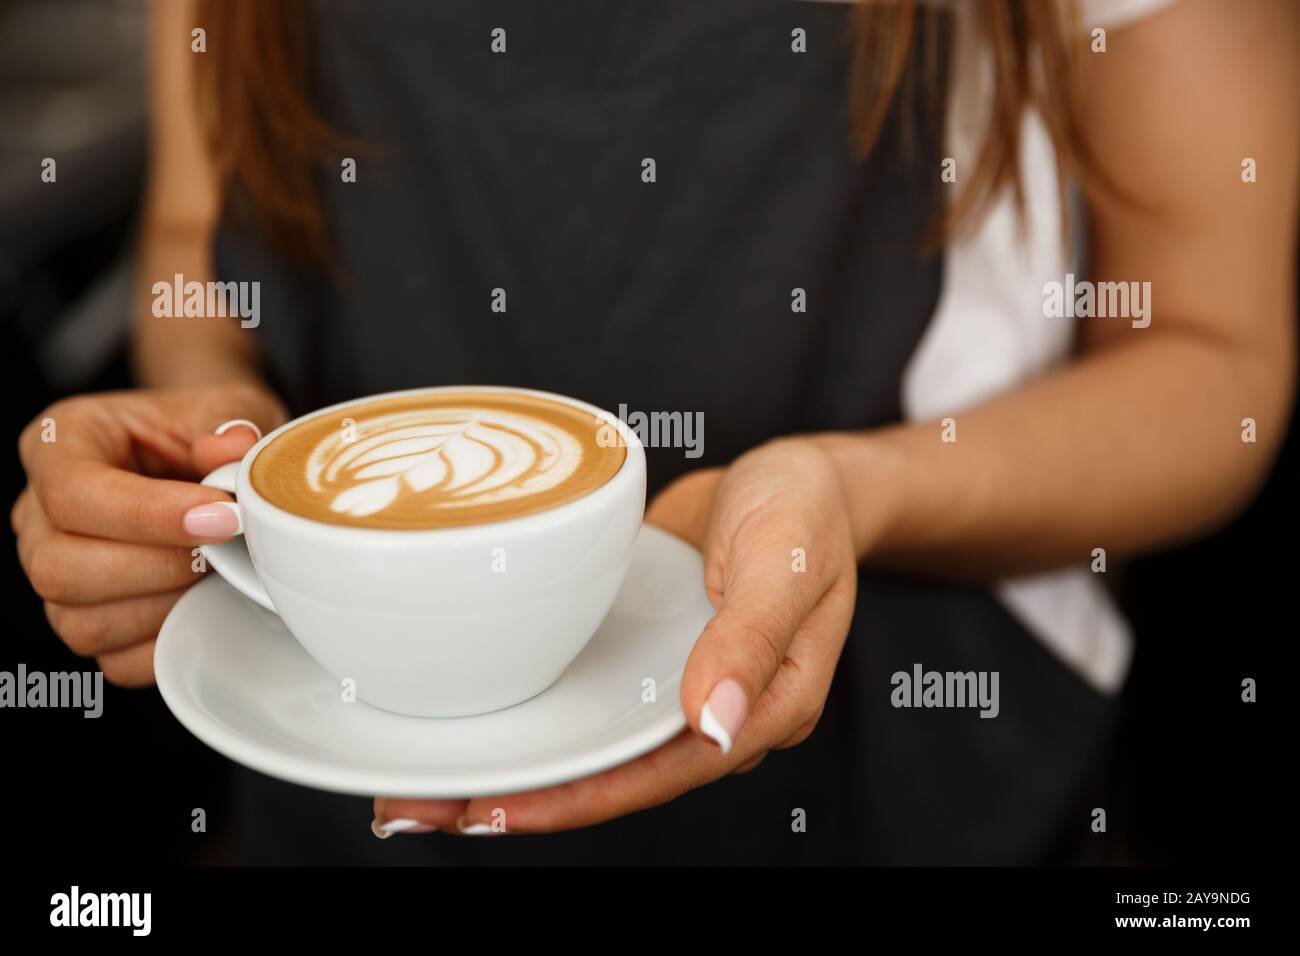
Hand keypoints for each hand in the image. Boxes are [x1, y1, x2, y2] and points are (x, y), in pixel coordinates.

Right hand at [12, 384, 286, 685]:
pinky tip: (207, 604)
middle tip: (228, 549)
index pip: (73, 492)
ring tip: (221, 571)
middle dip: (159, 567)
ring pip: (81, 622)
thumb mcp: (229, 406)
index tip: (224, 517)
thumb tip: (232, 448)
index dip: (149, 515)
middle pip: (58, 567)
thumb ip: (229, 422)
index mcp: (61, 443)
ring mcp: (56, 573)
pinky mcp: (89, 620)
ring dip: (166, 606)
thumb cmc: (210, 430)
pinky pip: (114, 660)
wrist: (216, 462)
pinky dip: (169, 642)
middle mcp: (39, 513)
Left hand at [373, 437, 858, 836]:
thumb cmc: (805, 512)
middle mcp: (711, 711)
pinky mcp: (643, 655)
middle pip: (610, 772)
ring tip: (421, 779)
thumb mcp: (785, 562)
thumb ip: (750, 639)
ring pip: (589, 740)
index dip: (576, 798)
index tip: (493, 809)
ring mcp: (673, 684)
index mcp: (764, 708)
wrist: (794, 474)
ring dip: (514, 760)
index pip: (659, 772)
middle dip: (519, 796)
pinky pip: (585, 693)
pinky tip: (472, 708)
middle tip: (419, 807)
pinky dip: (531, 708)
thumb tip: (715, 723)